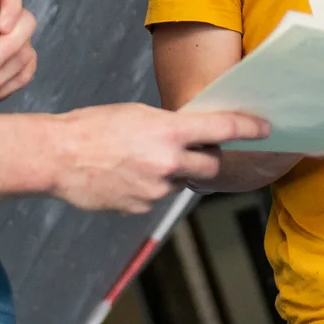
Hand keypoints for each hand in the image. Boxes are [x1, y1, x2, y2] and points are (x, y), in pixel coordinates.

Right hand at [45, 104, 270, 212]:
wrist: (58, 157)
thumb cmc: (92, 128)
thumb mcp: (137, 115)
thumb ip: (168, 127)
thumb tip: (188, 136)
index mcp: (169, 132)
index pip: (222, 130)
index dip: (248, 129)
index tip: (265, 129)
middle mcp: (168, 163)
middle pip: (210, 167)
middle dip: (208, 160)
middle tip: (195, 151)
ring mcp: (156, 189)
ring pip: (180, 183)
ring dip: (171, 174)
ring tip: (138, 160)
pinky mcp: (141, 208)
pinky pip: (157, 197)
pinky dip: (149, 187)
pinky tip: (125, 175)